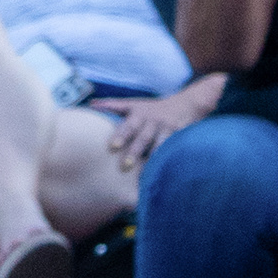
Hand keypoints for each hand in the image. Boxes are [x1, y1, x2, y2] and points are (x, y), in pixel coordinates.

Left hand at [101, 74, 220, 168]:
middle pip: (142, 137)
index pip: (128, 125)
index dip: (120, 136)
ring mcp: (166, 129)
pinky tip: (163, 171)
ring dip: (151, 158)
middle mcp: (152, 121)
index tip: (112, 147)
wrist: (185, 105)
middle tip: (124, 166)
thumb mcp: (134, 104)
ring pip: (158, 145)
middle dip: (134, 151)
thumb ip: (113, 105)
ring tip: (144, 173)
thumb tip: (91, 104)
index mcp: (139, 113)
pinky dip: (166, 158)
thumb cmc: (153, 108)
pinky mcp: (178, 136)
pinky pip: (171, 149)